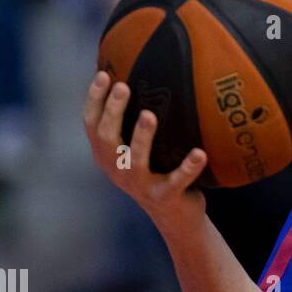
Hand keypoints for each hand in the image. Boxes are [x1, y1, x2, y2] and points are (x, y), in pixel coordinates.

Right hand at [83, 71, 207, 235]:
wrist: (176, 216)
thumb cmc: (158, 172)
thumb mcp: (140, 150)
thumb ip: (135, 124)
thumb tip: (146, 77)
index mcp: (108, 156)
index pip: (91, 125)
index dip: (94, 101)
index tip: (103, 74)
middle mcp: (118, 170)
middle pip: (107, 139)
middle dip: (113, 112)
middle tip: (124, 87)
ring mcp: (140, 185)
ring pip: (134, 161)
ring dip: (141, 137)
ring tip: (150, 115)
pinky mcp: (165, 196)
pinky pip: (176, 180)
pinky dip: (188, 167)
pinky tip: (200, 153)